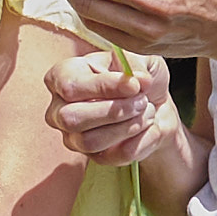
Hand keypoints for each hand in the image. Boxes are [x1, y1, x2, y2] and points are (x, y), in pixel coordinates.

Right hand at [45, 47, 185, 174]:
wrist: (156, 104)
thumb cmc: (138, 78)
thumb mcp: (139, 58)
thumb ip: (134, 63)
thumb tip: (138, 80)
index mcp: (63, 77)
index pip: (70, 87)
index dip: (104, 87)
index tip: (134, 84)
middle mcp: (60, 110)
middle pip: (71, 119)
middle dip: (114, 111)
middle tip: (141, 100)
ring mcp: (74, 137)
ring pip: (90, 141)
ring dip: (128, 126)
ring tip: (147, 110)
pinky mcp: (96, 157)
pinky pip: (116, 155)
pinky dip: (140, 139)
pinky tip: (147, 125)